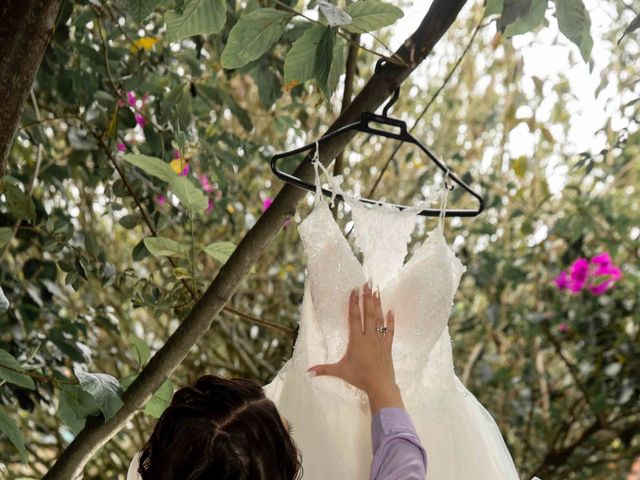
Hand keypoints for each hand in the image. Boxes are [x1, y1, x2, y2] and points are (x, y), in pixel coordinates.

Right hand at [306, 280, 403, 414]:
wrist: (380, 385)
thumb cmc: (359, 378)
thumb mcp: (340, 372)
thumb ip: (323, 370)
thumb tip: (307, 372)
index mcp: (356, 340)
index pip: (355, 318)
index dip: (354, 303)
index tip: (354, 290)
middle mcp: (369, 337)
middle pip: (368, 313)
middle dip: (367, 297)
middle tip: (368, 283)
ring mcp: (380, 340)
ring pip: (379, 319)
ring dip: (378, 304)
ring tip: (377, 291)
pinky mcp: (388, 346)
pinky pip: (390, 330)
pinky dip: (391, 320)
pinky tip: (391, 310)